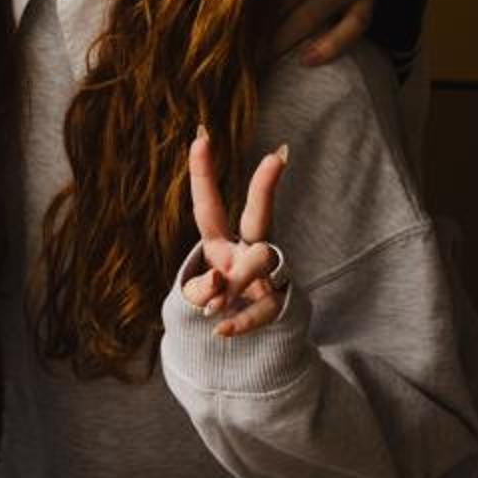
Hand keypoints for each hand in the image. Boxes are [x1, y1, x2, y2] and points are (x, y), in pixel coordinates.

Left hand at [182, 129, 289, 339]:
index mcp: (220, 244)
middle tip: (276, 157)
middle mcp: (248, 251)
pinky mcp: (278, 304)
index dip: (203, 173)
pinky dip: (242, 320)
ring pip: (260, 261)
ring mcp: (267, 276)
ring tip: (211, 308)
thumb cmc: (221, 306)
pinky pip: (264, 307)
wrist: (252, 342)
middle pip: (258, 215)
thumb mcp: (199, 295)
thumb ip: (200, 289)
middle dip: (264, 186)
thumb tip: (216, 283)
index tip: (200, 135)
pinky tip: (222, 330)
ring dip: (235, 281)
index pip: (209, 206)